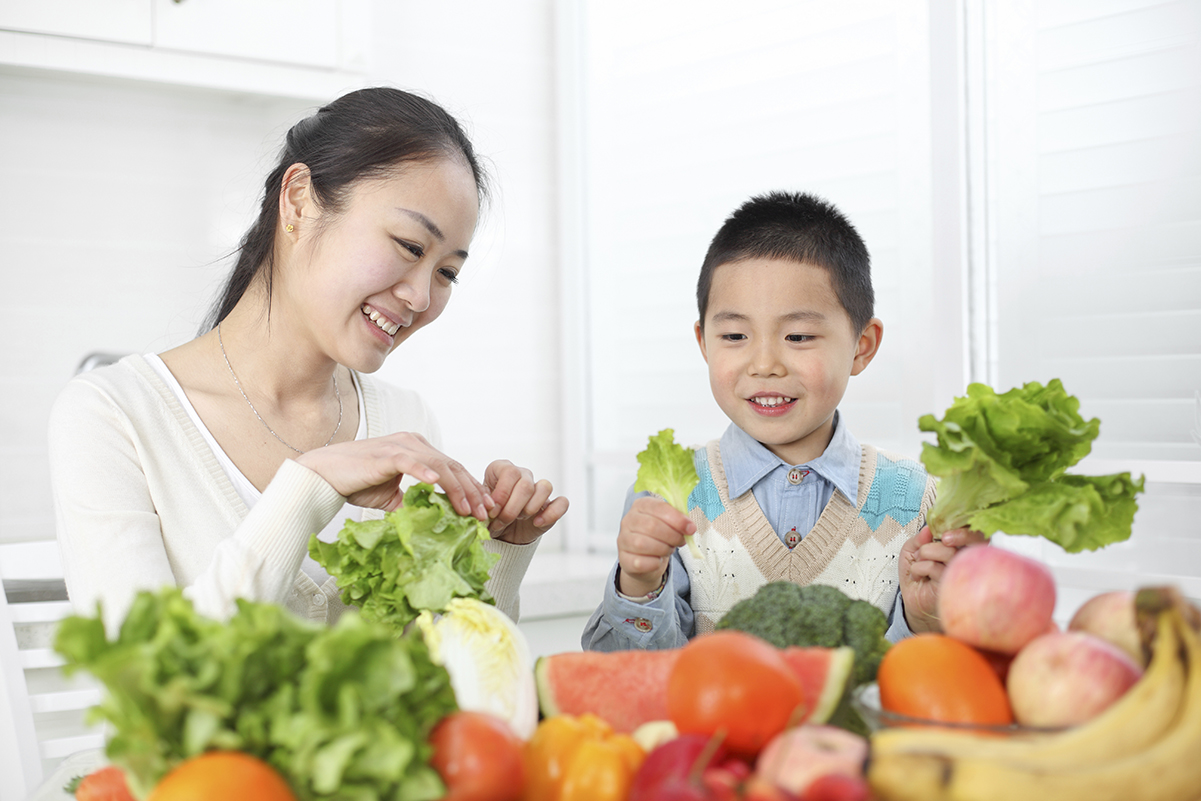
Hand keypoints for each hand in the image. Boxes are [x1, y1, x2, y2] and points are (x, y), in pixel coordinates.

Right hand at [296, 432, 493, 519]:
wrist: (325, 474)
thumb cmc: (357, 482)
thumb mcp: (392, 497)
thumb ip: (413, 503)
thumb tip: (430, 523)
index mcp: (418, 449)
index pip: (452, 469)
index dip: (472, 488)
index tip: (486, 508)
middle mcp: (413, 443)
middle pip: (452, 467)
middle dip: (472, 491)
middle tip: (485, 513)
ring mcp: (400, 447)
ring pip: (438, 466)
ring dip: (456, 488)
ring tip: (467, 509)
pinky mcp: (386, 455)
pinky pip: (410, 462)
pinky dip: (425, 472)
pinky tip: (437, 484)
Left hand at [482, 460, 568, 544]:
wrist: (499, 533)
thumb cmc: (488, 516)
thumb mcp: (481, 510)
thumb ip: (483, 506)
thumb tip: (489, 507)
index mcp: (502, 469)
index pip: (509, 472)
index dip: (501, 494)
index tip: (491, 511)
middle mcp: (522, 475)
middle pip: (526, 484)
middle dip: (512, 508)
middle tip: (501, 521)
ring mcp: (538, 489)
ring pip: (545, 487)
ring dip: (529, 508)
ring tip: (517, 519)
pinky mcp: (550, 505)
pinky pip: (562, 502)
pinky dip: (551, 514)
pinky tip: (536, 522)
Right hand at [616, 496, 695, 596]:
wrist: (646, 557)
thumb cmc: (659, 536)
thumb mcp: (669, 522)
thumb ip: (679, 520)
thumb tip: (689, 526)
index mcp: (641, 505)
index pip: (658, 507)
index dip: (677, 519)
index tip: (690, 528)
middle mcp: (628, 520)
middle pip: (651, 526)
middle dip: (672, 535)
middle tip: (681, 541)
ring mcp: (623, 540)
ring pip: (643, 544)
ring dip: (663, 549)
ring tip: (669, 549)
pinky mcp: (624, 559)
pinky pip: (639, 562)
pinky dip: (654, 563)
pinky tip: (658, 560)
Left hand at [899, 525, 988, 633]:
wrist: (912, 600)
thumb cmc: (916, 574)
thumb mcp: (911, 550)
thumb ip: (920, 538)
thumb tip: (928, 529)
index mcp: (959, 548)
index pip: (976, 535)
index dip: (967, 530)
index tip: (946, 532)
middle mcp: (965, 561)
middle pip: (974, 541)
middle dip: (958, 535)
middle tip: (944, 539)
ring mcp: (960, 574)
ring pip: (948, 552)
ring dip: (925, 552)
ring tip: (918, 560)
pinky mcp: (951, 586)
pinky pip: (934, 567)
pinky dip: (919, 567)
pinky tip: (917, 576)